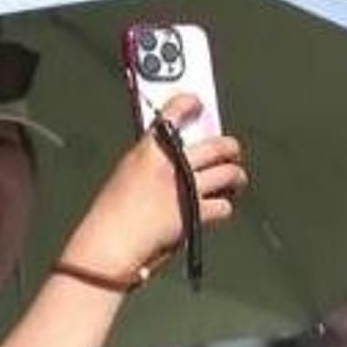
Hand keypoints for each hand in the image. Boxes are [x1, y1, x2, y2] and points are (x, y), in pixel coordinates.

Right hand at [60, 94, 247, 279]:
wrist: (110, 242)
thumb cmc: (110, 214)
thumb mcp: (126, 174)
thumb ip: (151, 161)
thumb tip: (176, 156)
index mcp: (148, 149)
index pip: (174, 112)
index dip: (190, 103)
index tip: (197, 103)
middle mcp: (171, 164)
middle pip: (216, 145)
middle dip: (229, 147)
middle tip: (231, 150)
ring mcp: (186, 188)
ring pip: (229, 173)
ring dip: (236, 176)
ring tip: (236, 179)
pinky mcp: (196, 213)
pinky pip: (224, 205)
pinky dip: (224, 206)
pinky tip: (219, 206)